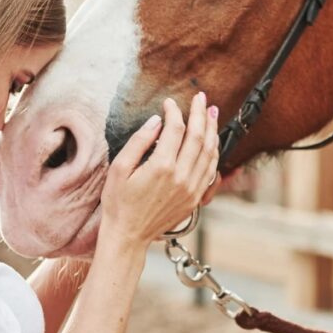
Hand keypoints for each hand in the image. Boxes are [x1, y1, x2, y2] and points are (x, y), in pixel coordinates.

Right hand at [100, 93, 219, 247]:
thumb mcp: (120, 168)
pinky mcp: (195, 198)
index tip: (169, 102)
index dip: (174, 111)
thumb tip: (157, 121)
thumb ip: (139, 142)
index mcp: (162, 167)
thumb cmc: (118, 202)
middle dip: (200, 114)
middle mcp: (181, 177)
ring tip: (211, 113)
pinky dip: (214, 152)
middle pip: (198, 137)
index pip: (175, 129)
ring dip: (212, 130)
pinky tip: (212, 141)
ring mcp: (191, 189)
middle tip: (201, 97)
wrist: (128, 235)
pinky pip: (211, 171)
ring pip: (210, 153)